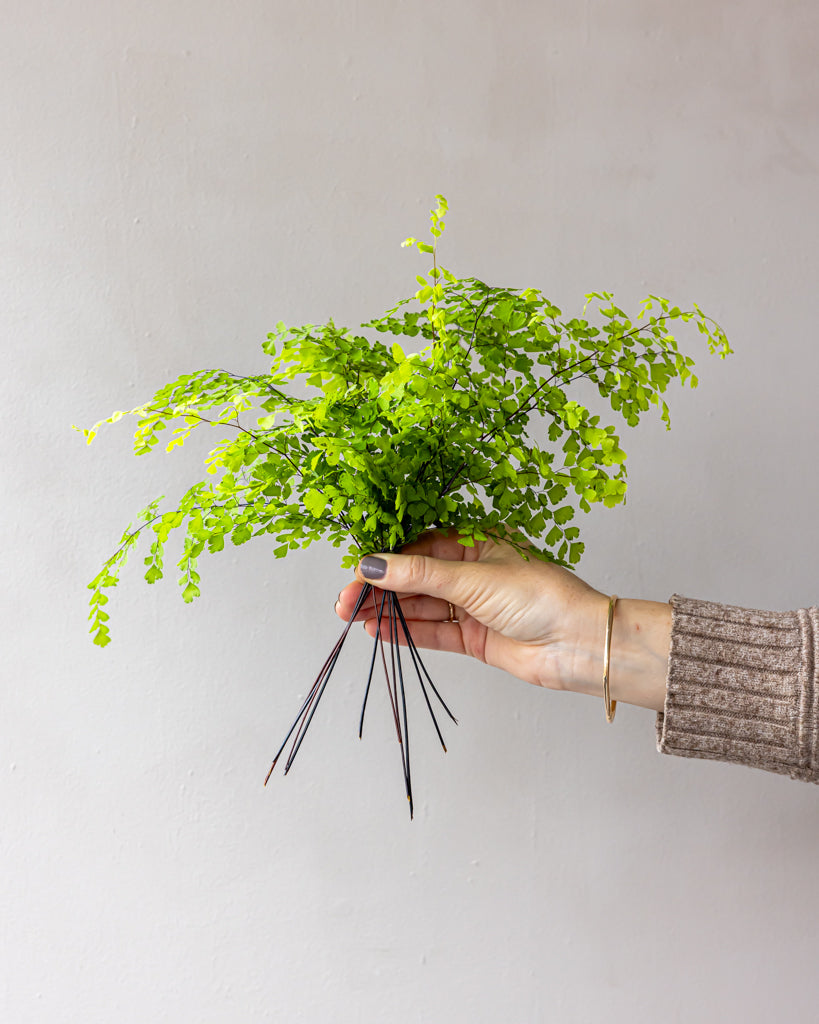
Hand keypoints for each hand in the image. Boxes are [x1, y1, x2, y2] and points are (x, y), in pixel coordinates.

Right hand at [335, 530, 671, 710]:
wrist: (579, 645)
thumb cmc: (541, 597)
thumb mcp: (473, 578)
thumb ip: (419, 575)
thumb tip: (373, 566)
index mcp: (477, 542)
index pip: (419, 548)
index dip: (385, 561)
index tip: (356, 573)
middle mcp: (473, 572)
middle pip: (415, 578)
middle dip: (380, 589)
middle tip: (344, 602)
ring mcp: (473, 605)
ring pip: (420, 605)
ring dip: (387, 611)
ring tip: (353, 617)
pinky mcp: (475, 637)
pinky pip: (432, 631)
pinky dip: (405, 631)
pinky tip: (378, 631)